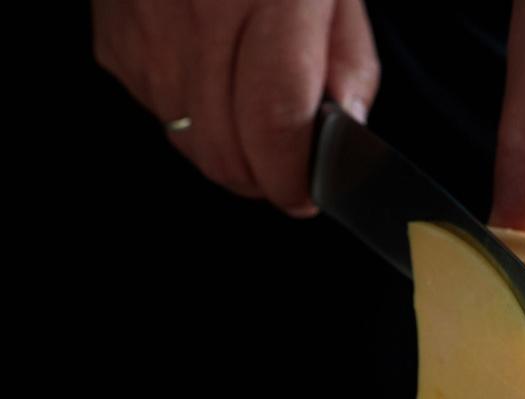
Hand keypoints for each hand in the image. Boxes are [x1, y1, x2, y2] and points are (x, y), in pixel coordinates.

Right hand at [92, 0, 379, 215]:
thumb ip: (350, 62)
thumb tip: (346, 132)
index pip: (275, 119)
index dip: (292, 177)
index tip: (307, 196)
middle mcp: (201, 11)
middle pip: (224, 147)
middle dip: (262, 179)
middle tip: (286, 173)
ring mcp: (148, 25)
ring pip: (187, 140)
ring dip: (227, 153)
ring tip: (254, 124)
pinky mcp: (115, 36)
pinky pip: (156, 109)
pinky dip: (191, 118)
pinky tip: (213, 83)